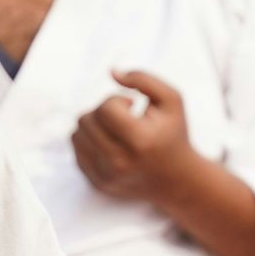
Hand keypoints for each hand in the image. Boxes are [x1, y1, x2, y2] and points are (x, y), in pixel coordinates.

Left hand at [72, 70, 198, 203]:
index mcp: (140, 141)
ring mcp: (106, 176)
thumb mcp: (171, 100)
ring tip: (115, 129)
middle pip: (86, 120)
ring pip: (76, 134)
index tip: (132, 106)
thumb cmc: (173, 134)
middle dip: (103, 111)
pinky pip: (76, 151)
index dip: (116, 99)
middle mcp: (120, 162)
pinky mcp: (98, 184)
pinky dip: (89, 142)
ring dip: (94, 125)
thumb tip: (111, 71)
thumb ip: (143, 78)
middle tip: (124, 118)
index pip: (105, 108)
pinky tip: (110, 143)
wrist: (177, 180)